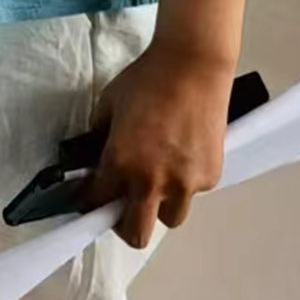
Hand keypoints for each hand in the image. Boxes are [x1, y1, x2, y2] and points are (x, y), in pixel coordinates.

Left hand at [82, 41, 234, 247]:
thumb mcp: (109, 103)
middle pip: (136, 234)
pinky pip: (192, 193)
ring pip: (169, 218)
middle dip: (123, 226)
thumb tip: (96, 157)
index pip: (98, 202)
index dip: (89, 202)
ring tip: (156, 180)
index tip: (88, 199)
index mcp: (122, 162)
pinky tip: (181, 153)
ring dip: (158, 207)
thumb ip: (100, 136)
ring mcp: (185, 183)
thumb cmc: (147, 78)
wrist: (193, 65)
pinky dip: (183, 183)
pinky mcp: (210, 177)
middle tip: (120, 207)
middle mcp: (153, 180)